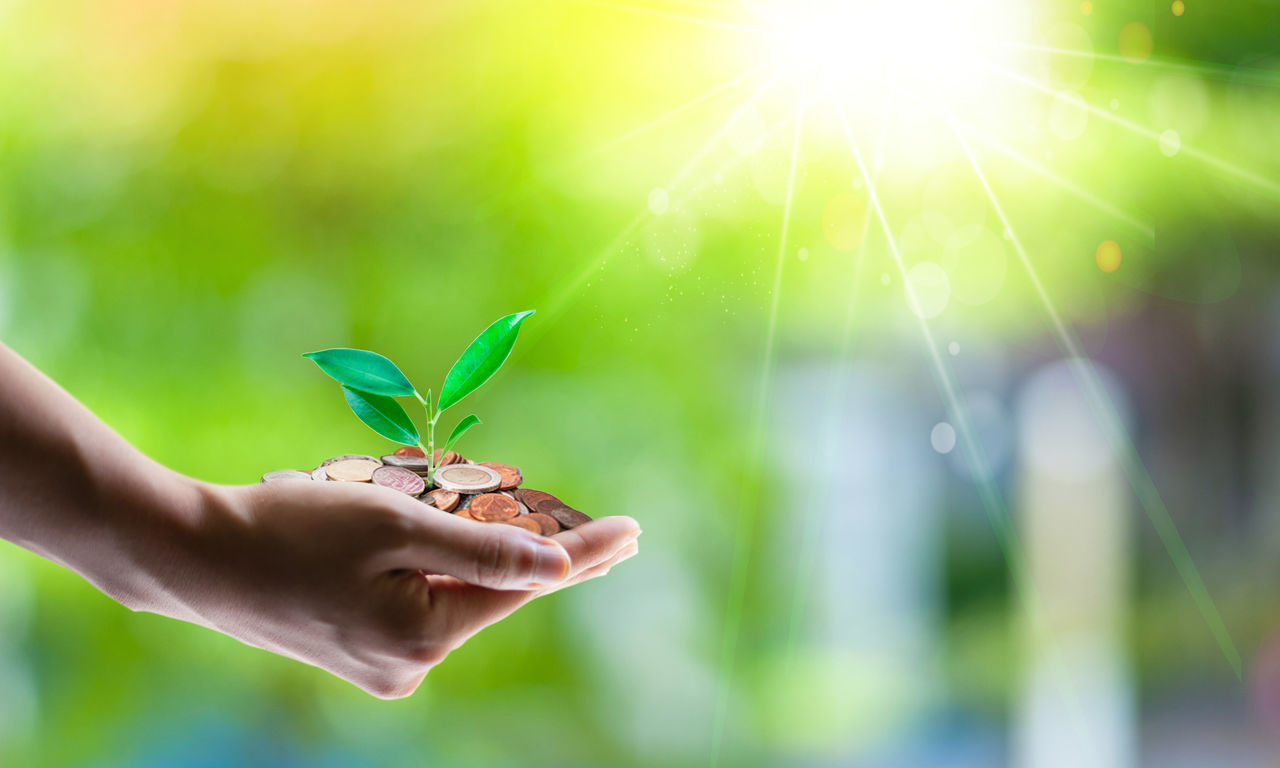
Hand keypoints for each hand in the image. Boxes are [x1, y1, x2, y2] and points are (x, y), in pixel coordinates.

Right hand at [138, 480, 640, 697]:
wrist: (195, 557)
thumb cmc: (290, 527)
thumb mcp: (395, 526)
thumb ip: (482, 549)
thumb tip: (559, 567)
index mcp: (422, 635)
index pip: (525, 586)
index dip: (583, 554)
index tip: (635, 531)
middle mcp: (409, 665)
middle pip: (495, 594)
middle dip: (544, 557)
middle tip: (612, 533)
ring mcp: (383, 667)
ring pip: (457, 598)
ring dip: (485, 559)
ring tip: (525, 520)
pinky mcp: (361, 656)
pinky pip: (423, 606)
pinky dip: (443, 573)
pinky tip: (456, 546)